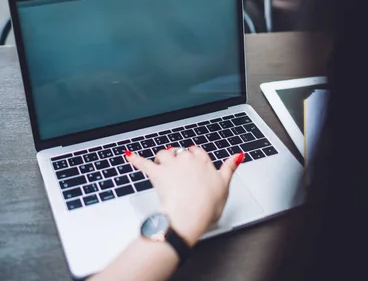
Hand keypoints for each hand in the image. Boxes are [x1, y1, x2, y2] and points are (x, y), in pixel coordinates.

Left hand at [125, 147, 244, 246]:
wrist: (190, 214)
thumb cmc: (207, 205)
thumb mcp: (225, 186)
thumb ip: (230, 168)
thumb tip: (237, 156)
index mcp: (204, 161)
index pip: (198, 152)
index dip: (195, 158)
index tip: (194, 164)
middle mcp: (187, 159)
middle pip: (181, 152)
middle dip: (179, 159)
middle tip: (179, 172)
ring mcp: (171, 165)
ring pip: (164, 154)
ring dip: (162, 158)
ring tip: (162, 164)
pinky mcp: (157, 173)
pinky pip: (144, 163)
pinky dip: (136, 159)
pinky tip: (130, 155)